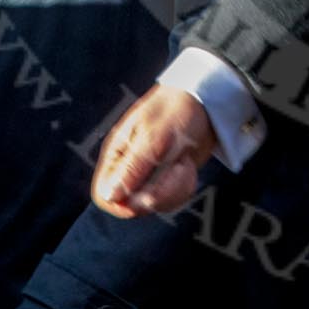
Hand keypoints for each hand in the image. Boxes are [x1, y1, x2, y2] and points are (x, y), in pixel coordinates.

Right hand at [90, 84, 216, 218]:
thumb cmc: (176, 111)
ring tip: (183, 162)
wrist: (205, 103)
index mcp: (117, 154)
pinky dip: (183, 188)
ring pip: (154, 206)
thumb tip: (108, 196)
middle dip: (160, 193)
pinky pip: (170, 200)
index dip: (124, 203)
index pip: (103, 194)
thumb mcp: (155, 137)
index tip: (150, 193)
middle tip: (178, 167)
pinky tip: (187, 167)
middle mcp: (128, 168)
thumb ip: (133, 167)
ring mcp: (148, 176)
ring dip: (175, 189)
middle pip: (132, 205)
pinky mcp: (166, 180)